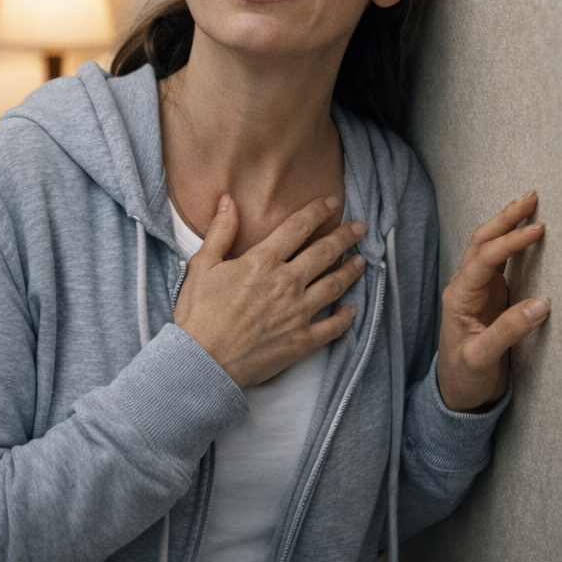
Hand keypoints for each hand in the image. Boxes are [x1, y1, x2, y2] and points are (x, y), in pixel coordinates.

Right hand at [174, 194, 368, 387]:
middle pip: (324, 253)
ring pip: (334, 286)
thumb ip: (220, 231)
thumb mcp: (202, 265)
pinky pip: (334, 327)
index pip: (298, 228)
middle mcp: (287, 283)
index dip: (318, 212)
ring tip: (362, 261)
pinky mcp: (302, 341)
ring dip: (351, 271)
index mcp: (264, 261)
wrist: (203, 361)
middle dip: (345, 237)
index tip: (333, 203)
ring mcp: (298, 313)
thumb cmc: (198, 313)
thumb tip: (228, 200)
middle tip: (362, 227)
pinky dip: (347, 317)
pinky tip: (353, 309)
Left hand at [437, 192, 549, 412]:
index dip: (509, 242)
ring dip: (506, 224)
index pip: (484, 259)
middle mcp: (465, 286)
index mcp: (459, 296)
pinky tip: (523, 231)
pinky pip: (498, 262)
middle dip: (504, 218)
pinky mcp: (489, 296)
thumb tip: (543, 303)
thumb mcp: (482, 357)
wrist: (457, 392)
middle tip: (531, 197)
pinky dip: (510, 243)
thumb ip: (508, 331)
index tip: (536, 230)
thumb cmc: (464, 375)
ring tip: (528, 204)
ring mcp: (476, 289)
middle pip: (481, 242)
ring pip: (488, 247)